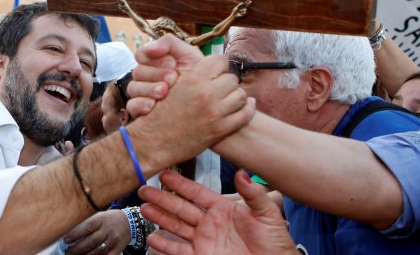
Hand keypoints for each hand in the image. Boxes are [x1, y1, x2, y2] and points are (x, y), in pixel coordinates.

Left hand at [64, 209, 129, 253]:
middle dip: (77, 248)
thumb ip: (88, 223)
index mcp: (102, 219)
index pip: (87, 226)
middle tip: (68, 252)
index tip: (66, 240)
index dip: (75, 234)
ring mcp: (114, 240)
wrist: (129, 222)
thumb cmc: (109, 219)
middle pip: (91, 241)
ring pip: (97, 251)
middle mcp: (108, 229)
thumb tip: (71, 233)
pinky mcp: (118, 248)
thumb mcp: (99, 216)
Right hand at [127, 34, 204, 116]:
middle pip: (137, 71)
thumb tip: (152, 48)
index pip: (141, 55)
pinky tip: (153, 106)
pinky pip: (131, 105)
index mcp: (155, 62)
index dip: (156, 59)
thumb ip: (169, 43)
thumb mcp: (189, 55)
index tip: (173, 65)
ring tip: (164, 93)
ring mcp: (142, 94)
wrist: (205, 102)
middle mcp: (146, 77)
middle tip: (172, 79)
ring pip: (133, 88)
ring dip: (149, 89)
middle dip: (156, 74)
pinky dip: (141, 104)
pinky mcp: (139, 110)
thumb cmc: (198, 77)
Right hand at [138, 55, 253, 165]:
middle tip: (220, 88)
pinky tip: (245, 106)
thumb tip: (206, 63)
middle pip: (232, 78)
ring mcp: (214, 113)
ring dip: (236, 96)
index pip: (220, 60)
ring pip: (241, 95)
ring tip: (228, 99)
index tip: (216, 71)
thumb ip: (190, 72)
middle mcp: (206, 93)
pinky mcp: (220, 129)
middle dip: (227, 82)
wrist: (154, 140)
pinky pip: (244, 115)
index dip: (218, 65)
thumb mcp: (169, 83)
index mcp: (193, 78)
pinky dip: (247, 109)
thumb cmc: (159, 112)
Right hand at [138, 171, 296, 254]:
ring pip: (176, 226)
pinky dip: (165, 246)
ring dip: (160, 218)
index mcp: (223, 208)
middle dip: (162, 199)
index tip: (165, 174)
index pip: (197, 193)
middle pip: (181, 208)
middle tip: (144, 189)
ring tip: (143, 209)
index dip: (181, 184)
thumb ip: (253, 194)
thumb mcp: (267, 215)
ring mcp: (204, 240)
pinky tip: (152, 238)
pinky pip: (179, 251)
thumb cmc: (275, 242)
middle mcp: (210, 223)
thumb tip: (241, 173)